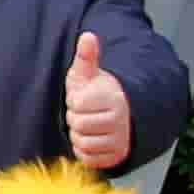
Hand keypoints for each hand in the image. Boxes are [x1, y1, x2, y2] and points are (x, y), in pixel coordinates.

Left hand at [66, 31, 132, 171]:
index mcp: (113, 98)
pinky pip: (88, 158)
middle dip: (75, 119)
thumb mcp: (88, 74)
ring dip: (78, 135)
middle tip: (84, 113)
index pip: (76, 105)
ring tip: (87, 125)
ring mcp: (120, 140)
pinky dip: (84, 150)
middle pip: (78, 125)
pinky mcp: (115, 157)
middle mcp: (120, 121)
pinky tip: (90, 138)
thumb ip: (86, 56)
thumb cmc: (97, 92)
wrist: (118, 115)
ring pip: (82, 143)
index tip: (82, 98)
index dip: (74, 101)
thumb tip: (87, 35)